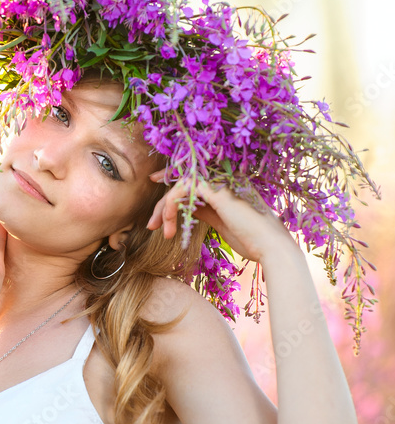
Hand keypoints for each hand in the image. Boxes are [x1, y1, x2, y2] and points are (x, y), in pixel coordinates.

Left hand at [147, 171, 295, 263]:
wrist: (271, 248)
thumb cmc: (252, 241)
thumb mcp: (223, 223)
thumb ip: (206, 211)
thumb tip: (188, 208)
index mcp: (227, 183)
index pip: (194, 175)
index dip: (172, 178)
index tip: (155, 183)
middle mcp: (224, 177)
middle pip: (183, 180)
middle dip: (163, 203)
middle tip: (152, 225)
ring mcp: (221, 181)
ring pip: (180, 185)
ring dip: (165, 208)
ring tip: (160, 230)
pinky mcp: (217, 190)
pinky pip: (182, 190)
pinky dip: (171, 205)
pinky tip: (170, 224)